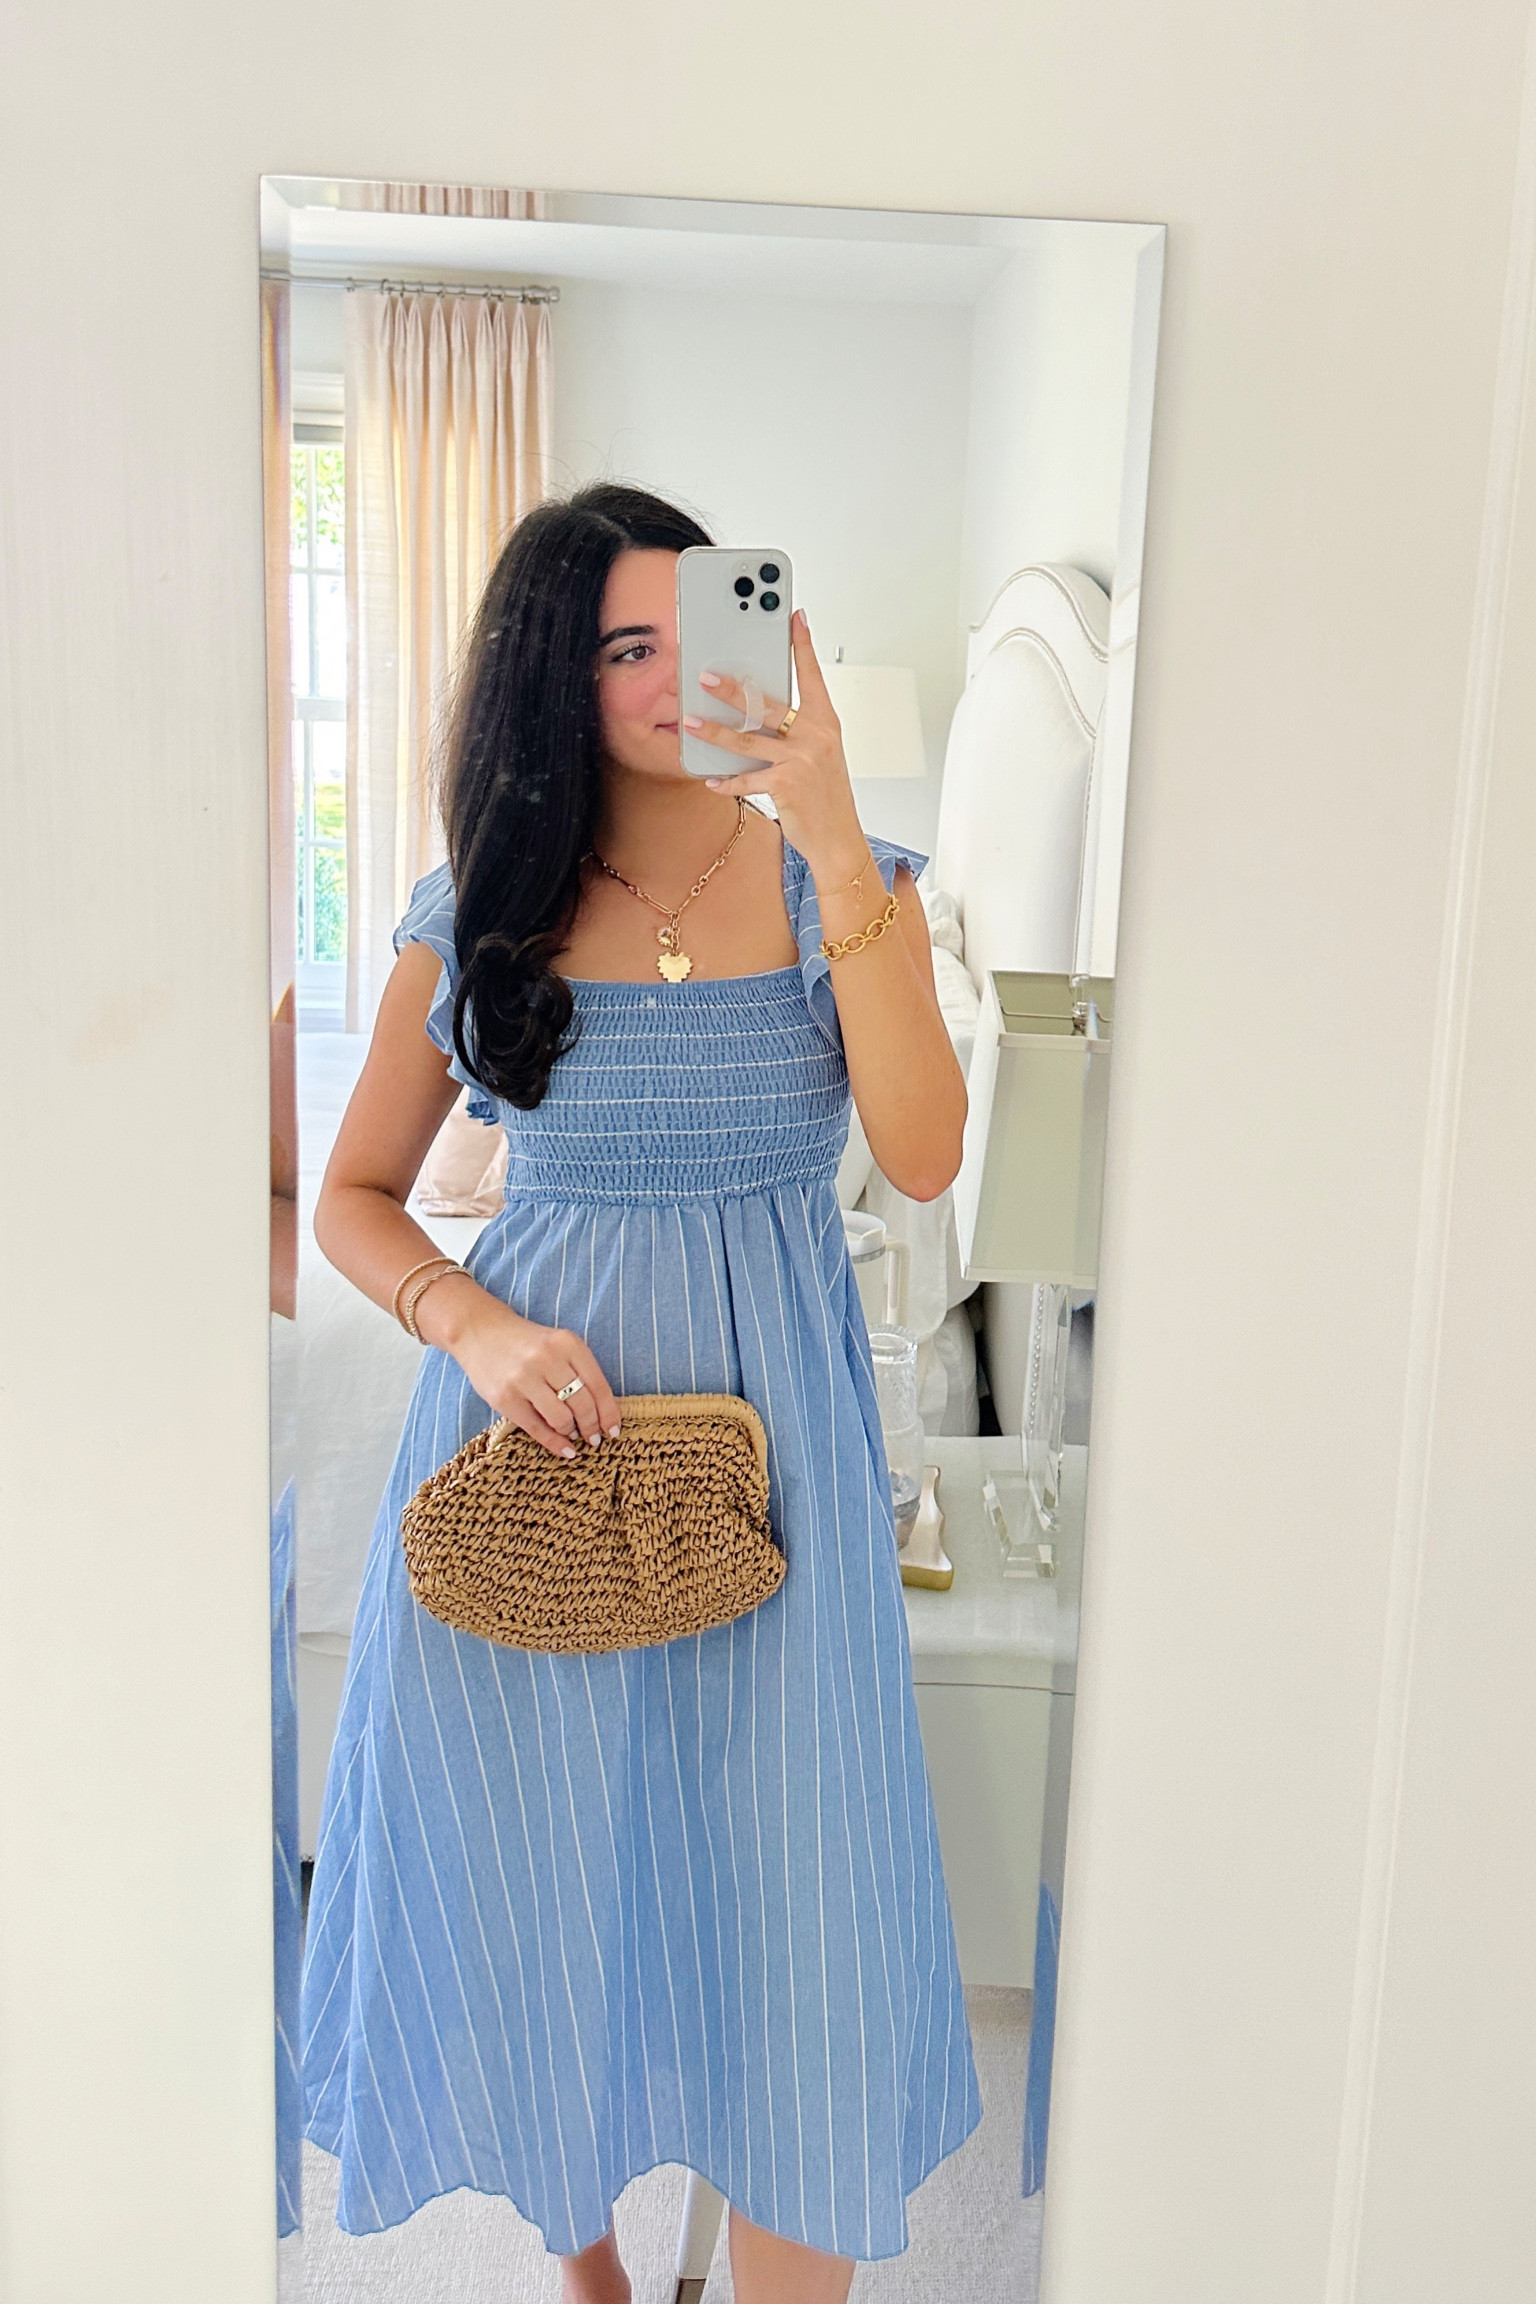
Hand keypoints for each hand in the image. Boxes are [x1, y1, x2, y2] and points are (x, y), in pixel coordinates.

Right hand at [418, 1284, 621, 1458]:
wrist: (481, 1332)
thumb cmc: (528, 1343)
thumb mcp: (558, 1345)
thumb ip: (580, 1371)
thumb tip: (602, 1414)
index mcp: (567, 1343)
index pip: (598, 1385)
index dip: (609, 1413)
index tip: (614, 1430)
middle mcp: (547, 1359)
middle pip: (582, 1404)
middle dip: (592, 1426)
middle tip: (594, 1438)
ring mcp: (524, 1379)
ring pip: (561, 1418)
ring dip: (572, 1432)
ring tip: (574, 1435)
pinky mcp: (505, 1398)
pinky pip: (536, 1428)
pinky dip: (554, 1443)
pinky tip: (565, 1450)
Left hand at [683, 609, 870, 884]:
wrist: (839, 837)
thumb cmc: (826, 794)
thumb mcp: (820, 754)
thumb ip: (794, 730)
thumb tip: (755, 712)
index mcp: (825, 723)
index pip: (812, 675)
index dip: (803, 645)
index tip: (794, 617)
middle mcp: (815, 736)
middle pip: (768, 704)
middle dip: (733, 690)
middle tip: (706, 675)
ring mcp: (801, 760)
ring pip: (748, 739)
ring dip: (714, 731)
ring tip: (690, 721)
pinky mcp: (785, 785)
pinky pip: (746, 779)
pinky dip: (726, 781)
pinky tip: (709, 779)